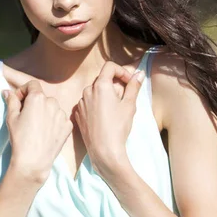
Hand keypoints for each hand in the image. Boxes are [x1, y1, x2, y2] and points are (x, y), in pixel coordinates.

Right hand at [2, 81, 72, 182]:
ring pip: (52, 108)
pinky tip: (46, 133)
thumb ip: (11, 101)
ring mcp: (62, 114)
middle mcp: (52, 102)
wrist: (33, 161)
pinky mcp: (68, 125)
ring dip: (45, 112)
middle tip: (27, 117)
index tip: (19, 101)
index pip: (32, 84)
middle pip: (43, 97)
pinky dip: (53, 123)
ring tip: (37, 127)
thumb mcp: (11, 118)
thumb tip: (8, 91)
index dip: (24, 90)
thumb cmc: (20, 139)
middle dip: (34, 103)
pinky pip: (60, 119)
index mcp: (37, 98)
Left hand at [73, 61, 144, 176]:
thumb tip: (139, 74)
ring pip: (94, 92)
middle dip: (114, 85)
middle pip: (102, 80)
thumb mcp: (129, 105)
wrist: (103, 150)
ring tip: (114, 110)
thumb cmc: (118, 127)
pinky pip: (88, 103)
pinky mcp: (78, 114)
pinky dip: (96, 105)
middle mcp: (87, 91)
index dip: (122, 71)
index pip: (110, 67)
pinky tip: (104, 118)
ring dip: (105, 96)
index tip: (129, 82)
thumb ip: (133, 87)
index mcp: (100, 85)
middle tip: (124, 99)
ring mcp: (80, 103)